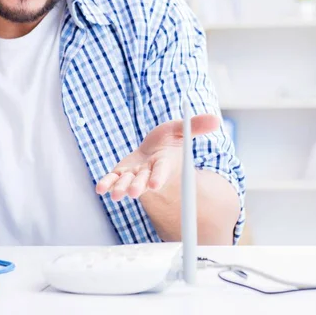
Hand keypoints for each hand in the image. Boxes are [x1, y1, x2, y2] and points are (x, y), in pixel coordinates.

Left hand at [95, 114, 218, 200]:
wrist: (151, 152)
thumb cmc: (167, 142)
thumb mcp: (179, 130)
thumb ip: (195, 126)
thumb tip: (216, 119)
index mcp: (164, 164)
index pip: (162, 172)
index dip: (158, 177)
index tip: (154, 183)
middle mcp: (148, 173)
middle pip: (143, 181)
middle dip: (138, 186)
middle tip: (134, 192)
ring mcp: (134, 175)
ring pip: (127, 183)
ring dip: (121, 188)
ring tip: (116, 194)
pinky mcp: (121, 174)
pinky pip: (112, 180)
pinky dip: (106, 183)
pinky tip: (100, 188)